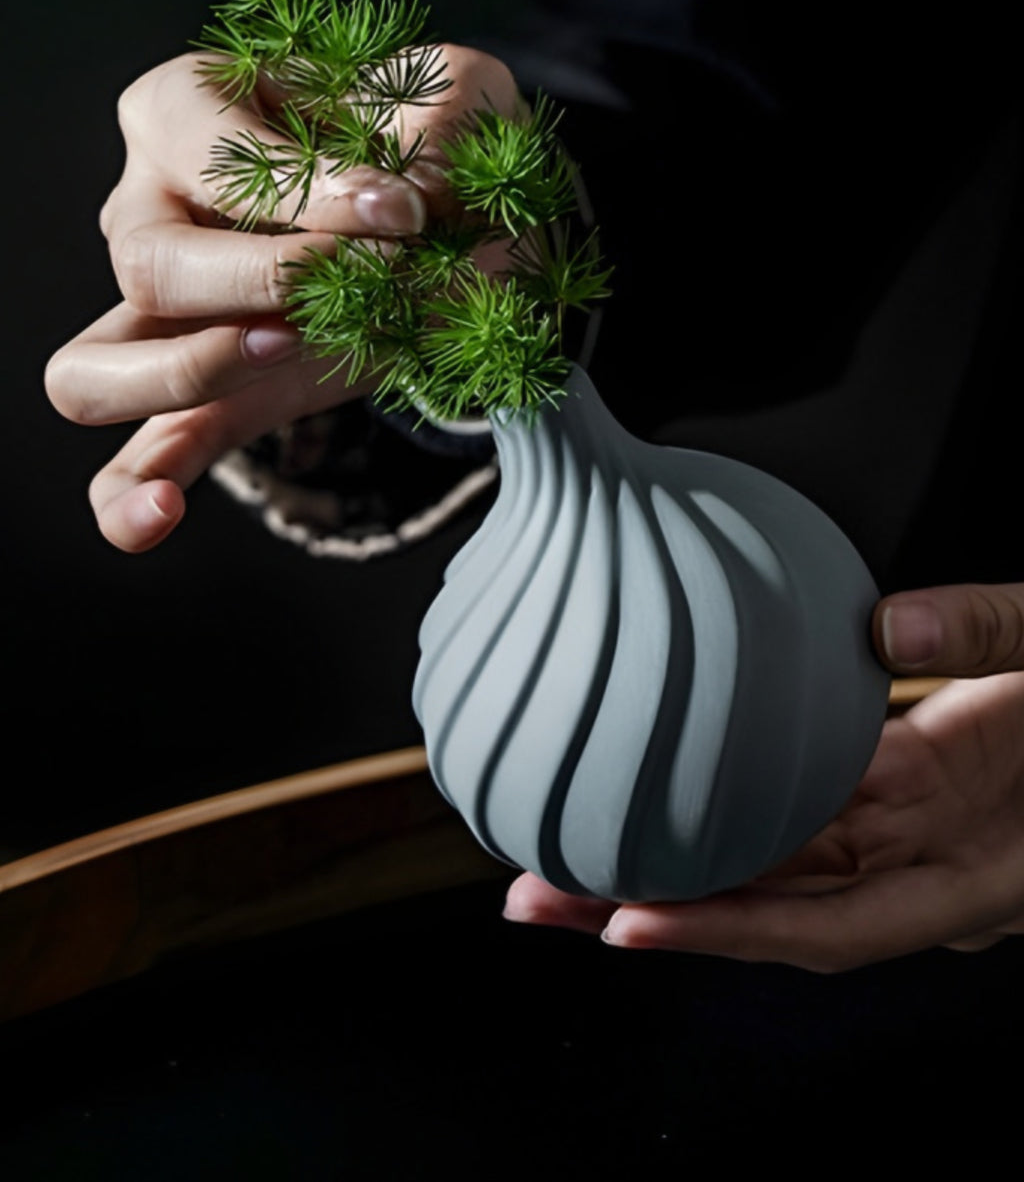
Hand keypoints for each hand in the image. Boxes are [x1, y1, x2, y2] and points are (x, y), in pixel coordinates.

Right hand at [45, 46, 519, 551]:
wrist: (460, 221)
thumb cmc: (435, 141)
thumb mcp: (460, 99)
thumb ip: (444, 123)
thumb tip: (407, 203)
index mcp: (187, 112)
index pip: (199, 146)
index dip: (303, 188)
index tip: (403, 211)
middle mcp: (150, 212)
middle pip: (149, 264)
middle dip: (270, 279)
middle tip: (381, 272)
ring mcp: (163, 318)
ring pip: (93, 369)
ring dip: (190, 373)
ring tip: (287, 350)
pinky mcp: (210, 399)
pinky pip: (133, 460)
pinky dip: (131, 497)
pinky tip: (162, 518)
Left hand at [503, 582, 1023, 969]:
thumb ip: (999, 634)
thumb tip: (888, 625)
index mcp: (974, 868)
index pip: (831, 921)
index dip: (731, 931)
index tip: (627, 923)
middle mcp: (927, 872)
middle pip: (770, 908)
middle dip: (652, 909)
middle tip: (533, 895)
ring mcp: (910, 838)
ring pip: (773, 868)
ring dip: (669, 866)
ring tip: (556, 855)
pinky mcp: (901, 794)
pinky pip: (802, 816)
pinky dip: (725, 813)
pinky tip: (655, 794)